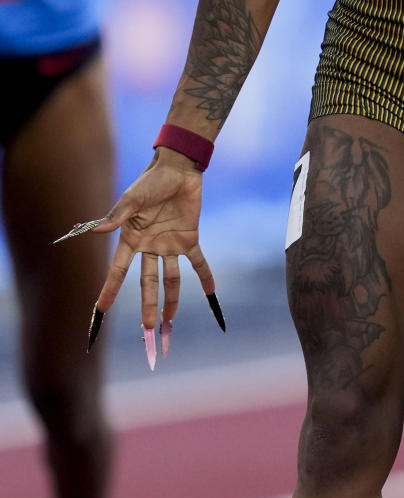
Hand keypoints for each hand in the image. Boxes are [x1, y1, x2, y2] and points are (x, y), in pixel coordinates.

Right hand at [56, 147, 223, 367]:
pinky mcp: (190, 239)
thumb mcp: (132, 199)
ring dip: (172, 299)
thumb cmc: (150, 182)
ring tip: (170, 320)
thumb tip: (98, 230)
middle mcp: (149, 247)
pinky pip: (199, 263)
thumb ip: (117, 216)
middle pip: (147, 282)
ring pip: (171, 278)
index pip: (118, 271)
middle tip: (147, 328)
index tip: (101, 310)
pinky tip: (211, 293)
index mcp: (131, 240)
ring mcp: (169, 245)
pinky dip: (206, 277)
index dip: (110, 290)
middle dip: (148, 305)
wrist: (177, 169)